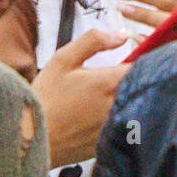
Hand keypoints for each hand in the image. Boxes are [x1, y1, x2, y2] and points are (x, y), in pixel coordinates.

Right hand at [33, 28, 130, 168]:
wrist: (34, 137)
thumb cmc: (47, 97)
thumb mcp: (63, 59)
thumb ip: (93, 41)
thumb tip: (122, 35)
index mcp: (109, 83)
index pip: (142, 66)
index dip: (142, 58)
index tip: (132, 56)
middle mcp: (119, 105)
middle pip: (142, 87)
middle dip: (134, 79)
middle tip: (116, 76)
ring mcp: (118, 126)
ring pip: (137, 106)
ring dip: (130, 98)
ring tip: (106, 97)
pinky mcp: (114, 141)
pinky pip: (127, 125)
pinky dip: (122, 118)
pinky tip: (101, 117)